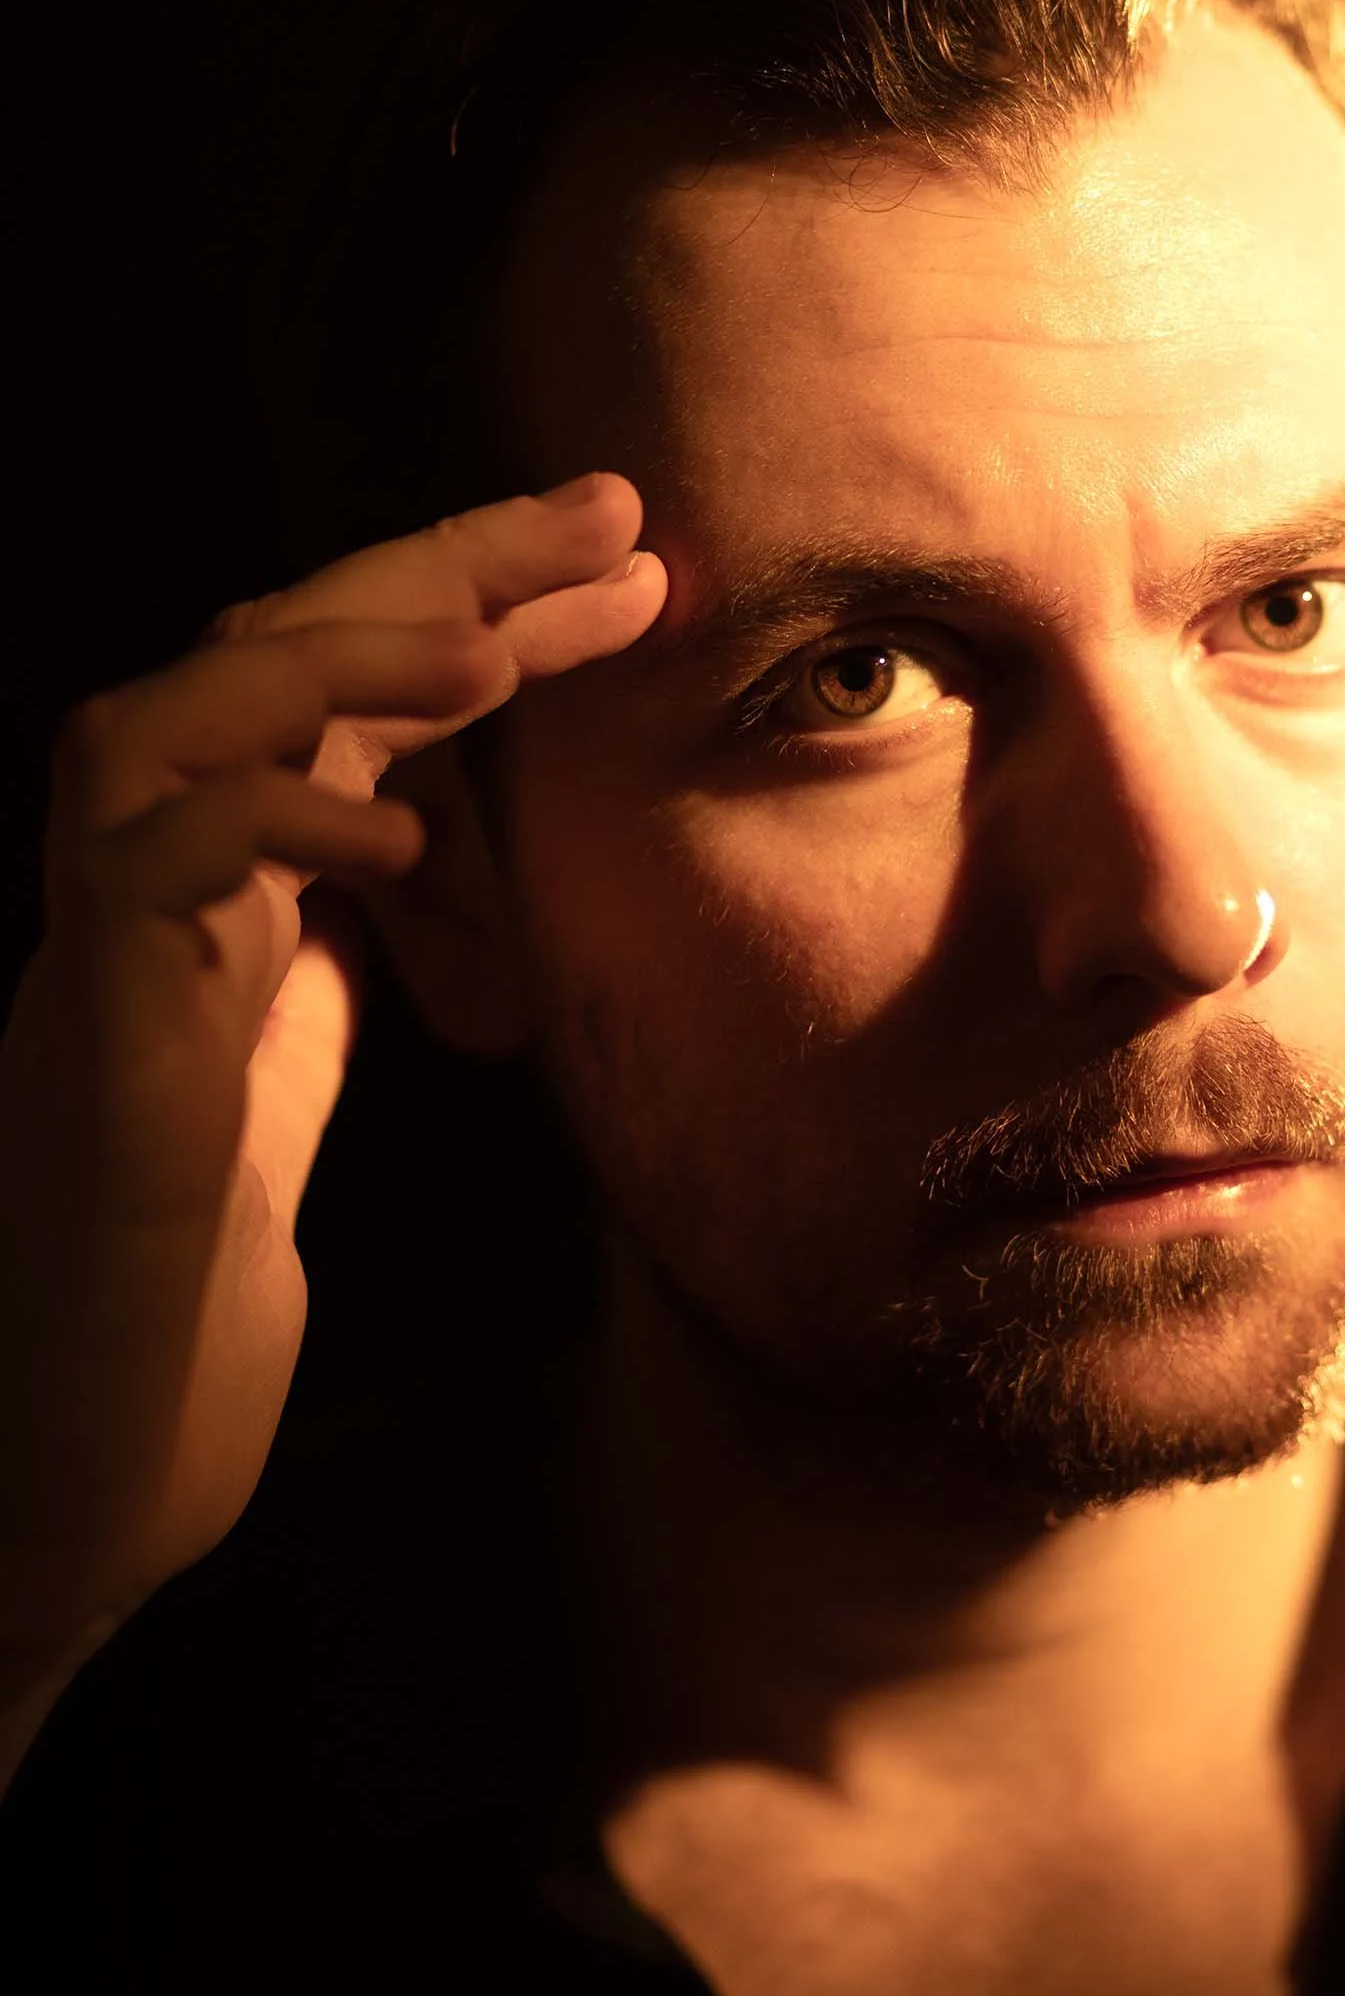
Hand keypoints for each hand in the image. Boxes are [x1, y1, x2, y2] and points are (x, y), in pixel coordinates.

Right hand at [0, 474, 664, 1670]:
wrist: (71, 1481)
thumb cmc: (173, 1301)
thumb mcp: (280, 1097)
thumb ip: (316, 974)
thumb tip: (388, 861)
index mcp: (202, 902)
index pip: (335, 706)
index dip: (473, 613)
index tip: (621, 563)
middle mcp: (132, 898)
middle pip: (252, 666)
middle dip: (433, 572)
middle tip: (611, 515)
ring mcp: (93, 960)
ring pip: (158, 726)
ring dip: (322, 661)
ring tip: (482, 644)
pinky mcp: (83, 1043)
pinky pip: (143, 874)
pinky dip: (263, 823)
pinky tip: (382, 836)